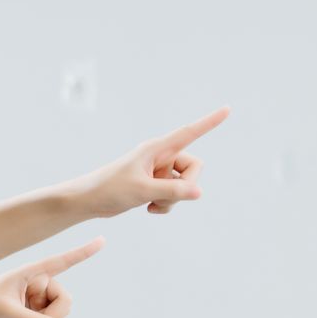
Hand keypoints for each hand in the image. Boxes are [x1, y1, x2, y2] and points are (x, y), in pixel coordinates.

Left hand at [0, 237, 102, 317]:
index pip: (60, 261)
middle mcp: (36, 282)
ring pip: (62, 309)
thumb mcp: (8, 314)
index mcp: (28, 273)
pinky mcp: (35, 310)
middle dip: (56, 314)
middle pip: (65, 297)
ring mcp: (36, 297)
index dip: (82, 252)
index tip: (102, 240)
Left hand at [77, 106, 229, 217]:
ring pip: (184, 185)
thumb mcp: (142, 191)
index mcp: (157, 149)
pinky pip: (174, 196)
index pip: (189, 132)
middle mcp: (160, 157)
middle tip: (164, 197)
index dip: (209, 122)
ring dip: (173, 200)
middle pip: (194, 168)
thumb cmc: (110, 189)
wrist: (89, 201)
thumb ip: (171, 192)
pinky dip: (166, 205)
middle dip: (186, 186)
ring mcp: (158, 172)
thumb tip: (198, 192)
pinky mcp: (154, 185)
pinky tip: (149, 208)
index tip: (228, 109)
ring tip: (151, 204)